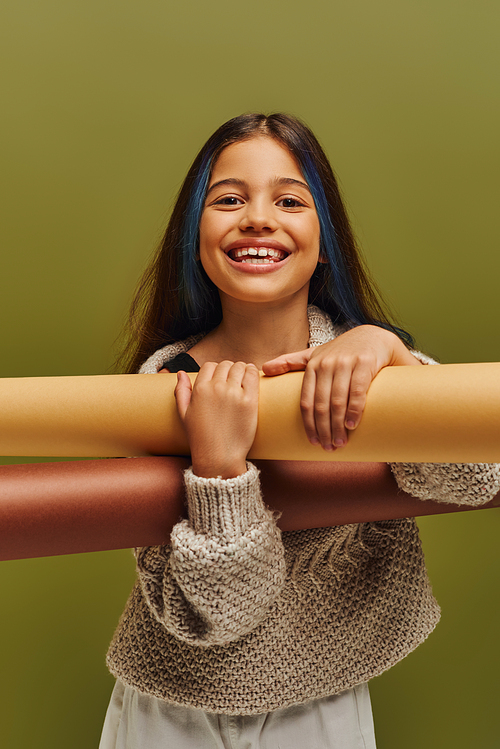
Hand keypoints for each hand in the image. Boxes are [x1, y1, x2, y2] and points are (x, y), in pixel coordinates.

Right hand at [174, 361, 259, 478]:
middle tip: (234, 377)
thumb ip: (181, 391)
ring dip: (242, 369)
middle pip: (226, 365)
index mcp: (200, 389)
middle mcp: (216, 388)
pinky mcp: (250, 401)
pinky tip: (252, 376)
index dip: (215, 369)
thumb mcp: (184, 415)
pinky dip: (252, 373)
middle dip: (230, 369)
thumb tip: (181, 373)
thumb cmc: (201, 438)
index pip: (210, 365)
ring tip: (244, 375)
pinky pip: (252, 376)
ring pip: (240, 367)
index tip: (221, 376)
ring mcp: (234, 394)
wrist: (219, 458)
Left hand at [262, 325, 419, 450]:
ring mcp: (345, 363)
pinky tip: (352, 425)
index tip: (312, 442)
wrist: (373, 337)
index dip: (308, 424)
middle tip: (328, 447)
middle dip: (324, 430)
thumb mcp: (314, 354)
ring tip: (340, 442)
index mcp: (312, 366)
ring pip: (338, 401)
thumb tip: (263, 369)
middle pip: (321, 405)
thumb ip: (290, 361)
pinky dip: (354, 410)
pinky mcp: (364, 362)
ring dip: (338, 426)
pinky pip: (357, 391)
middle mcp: (326, 364)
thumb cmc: (341, 351)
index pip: (306, 401)